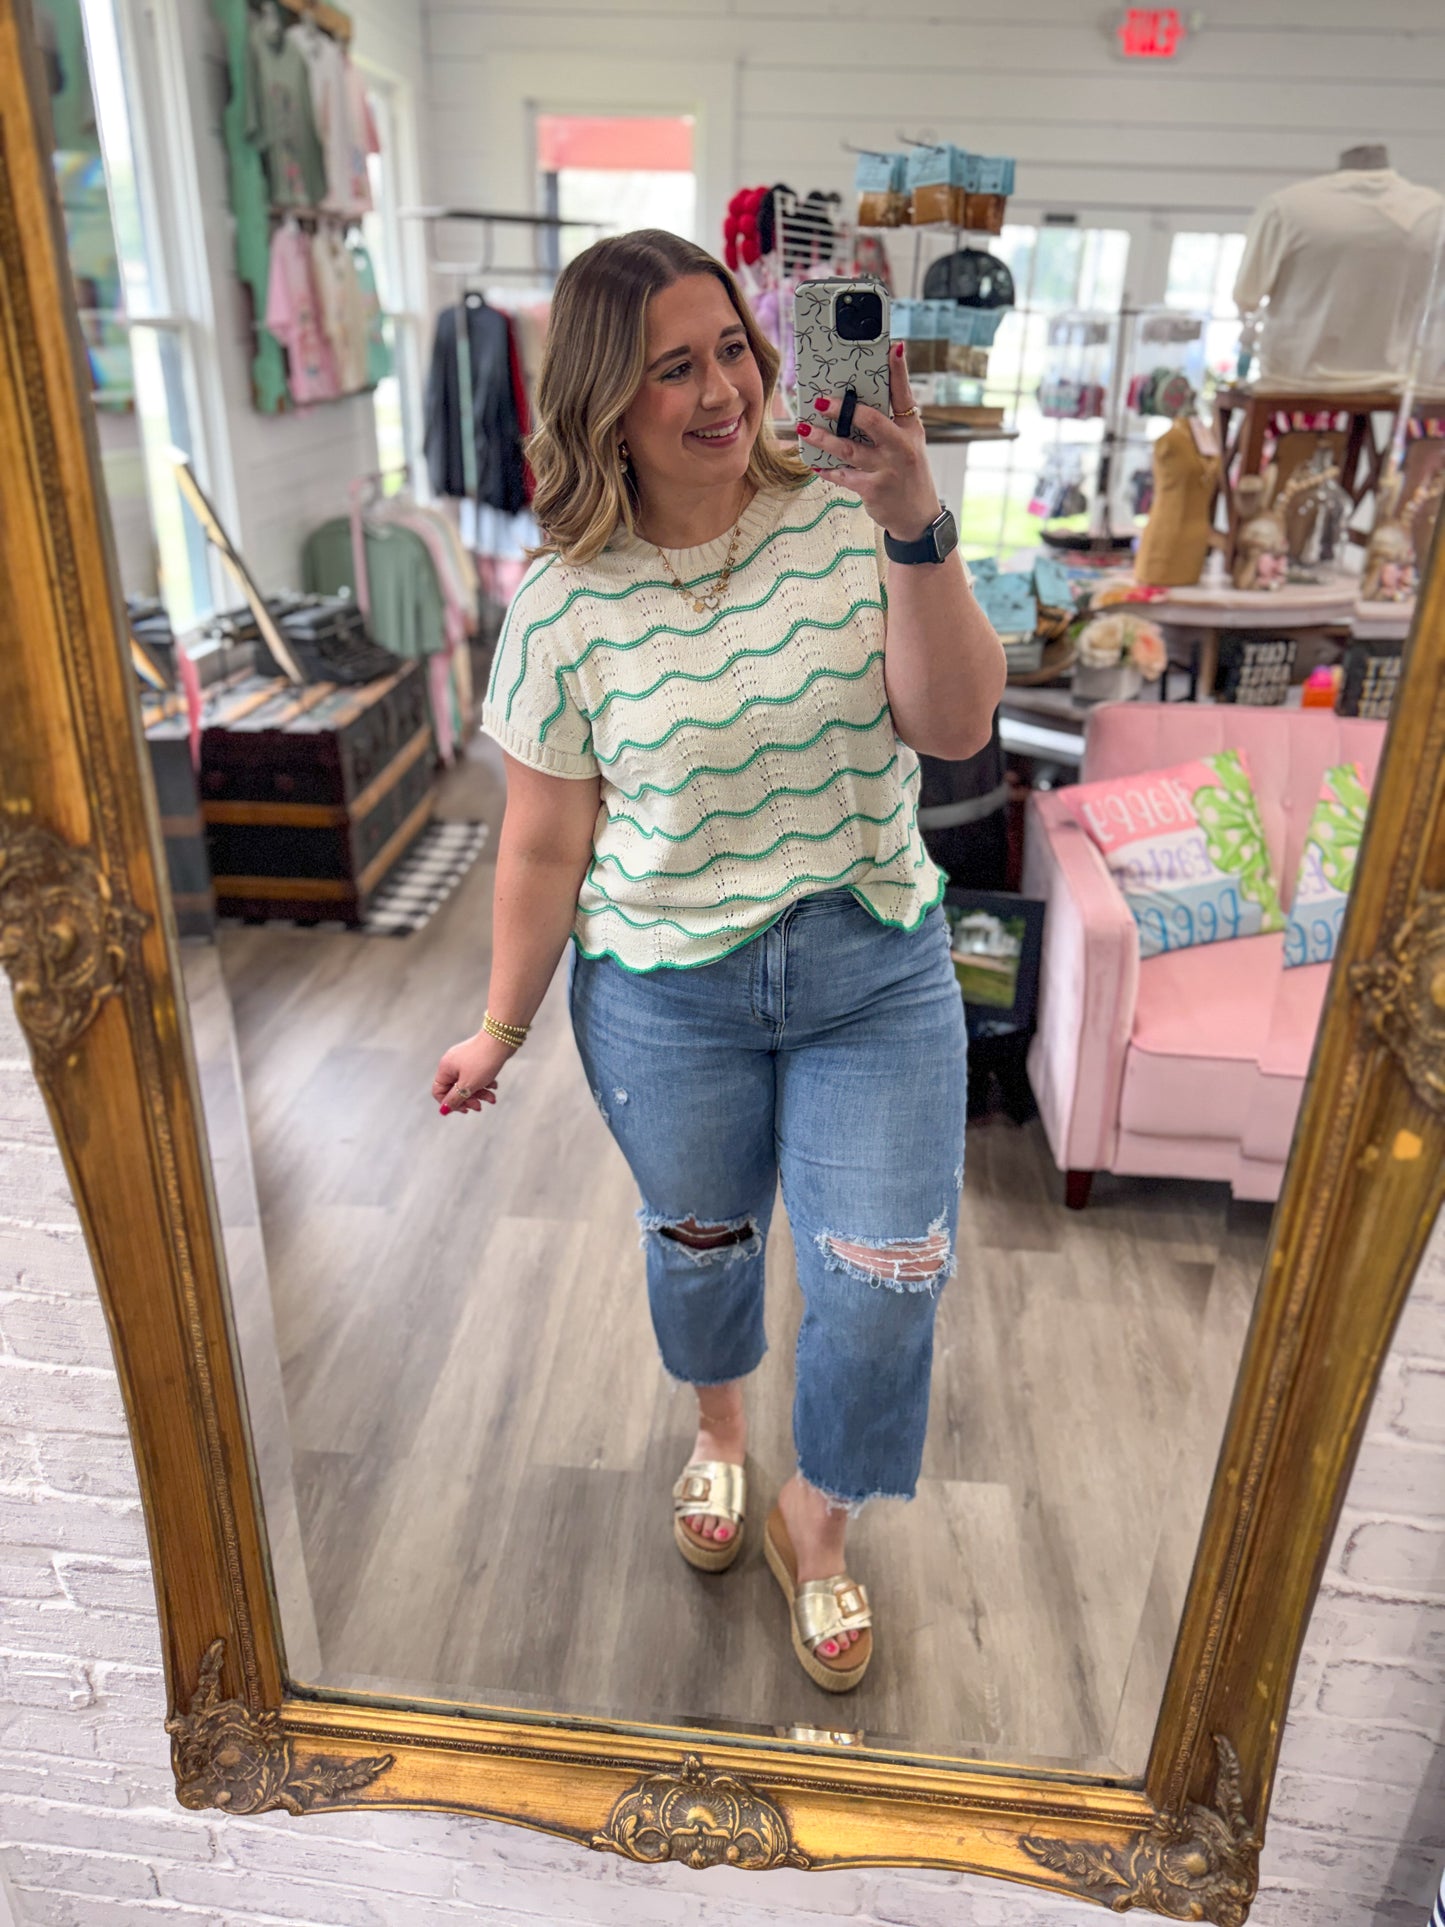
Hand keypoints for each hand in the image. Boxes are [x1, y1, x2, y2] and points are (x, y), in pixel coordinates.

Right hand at [431, 1031, 513, 1115]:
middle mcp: (452, 1063)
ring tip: (493, 1098)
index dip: (450, 1103)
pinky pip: (477, 1076)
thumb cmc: (483, 1062)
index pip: (439, 1091)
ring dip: (480, 1093)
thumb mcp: (468, 1085)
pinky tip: (494, 1085)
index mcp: (445, 1069)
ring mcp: (464, 1060)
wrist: (501, 1039)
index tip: (465, 1109)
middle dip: (469, 1100)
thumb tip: (443, 1110)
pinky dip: (485, 1083)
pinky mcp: (477, 1059)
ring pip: (469, 1083)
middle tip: (480, 1107)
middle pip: (456, 1089)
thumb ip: (455, 1099)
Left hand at [796, 344, 938, 541]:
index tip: (893, 346)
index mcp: (910, 428)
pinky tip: (815, 464)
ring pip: (849, 449)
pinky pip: (843, 476)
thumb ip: (890, 421)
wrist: (918, 517)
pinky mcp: (873, 489)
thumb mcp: (908, 443)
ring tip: (804, 428)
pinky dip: (827, 470)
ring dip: (823, 439)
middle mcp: (901, 446)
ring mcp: (887, 468)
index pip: (904, 393)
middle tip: (821, 401)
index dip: (898, 370)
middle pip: (870, 420)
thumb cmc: (908, 473)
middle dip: (844, 409)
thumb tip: (860, 400)